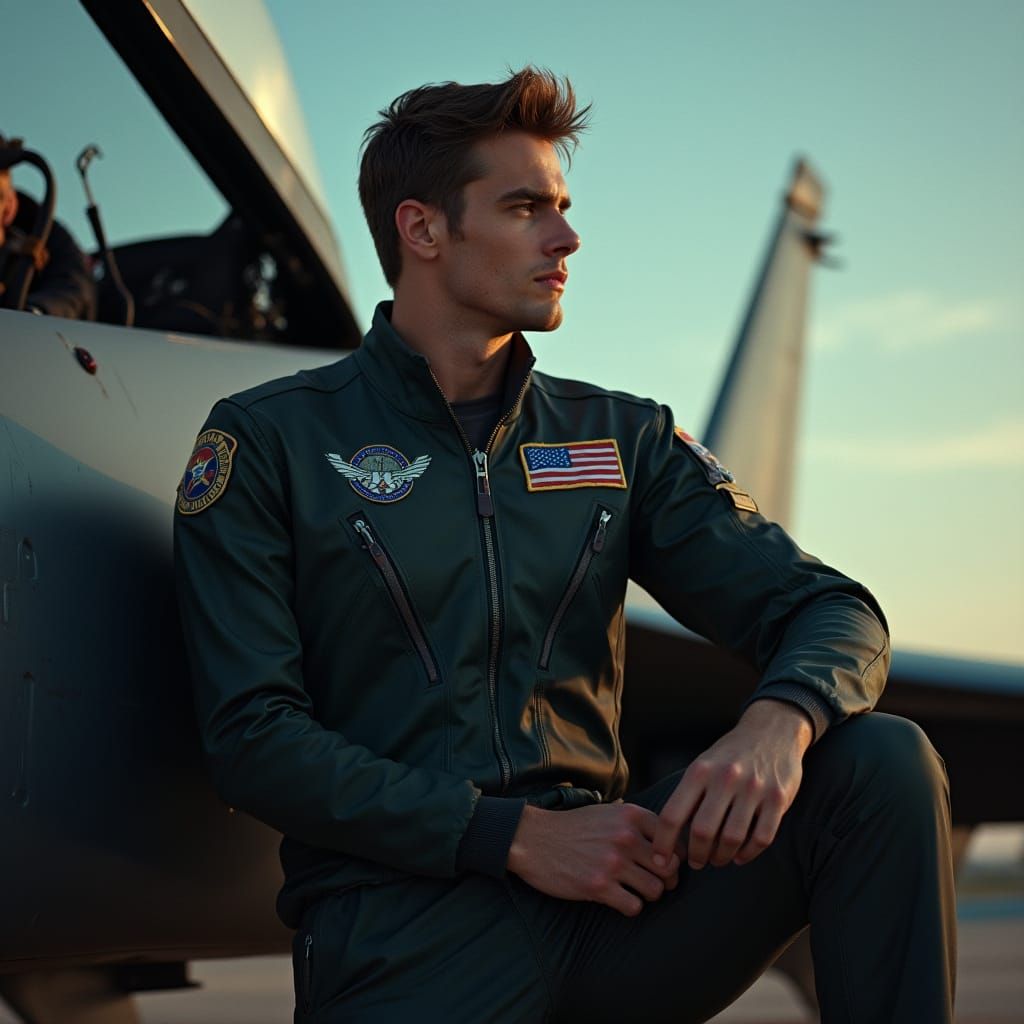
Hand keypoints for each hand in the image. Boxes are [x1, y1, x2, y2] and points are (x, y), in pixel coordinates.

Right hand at [507, 801, 679, 916]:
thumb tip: (665, 833)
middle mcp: (625, 837)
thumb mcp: (605, 811)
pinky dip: (630, 906)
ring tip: (635, 891)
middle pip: (670, 868)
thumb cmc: (572, 827)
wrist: (533, 839)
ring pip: (656, 889)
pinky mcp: (598, 886)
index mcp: (630, 816)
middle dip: (666, 879)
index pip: (673, 840)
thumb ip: (634, 820)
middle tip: (654, 882)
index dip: (673, 856)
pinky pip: (634, 906)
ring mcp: (612, 862)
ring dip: (648, 895)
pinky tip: (619, 899)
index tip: (664, 864)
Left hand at [652, 700, 811, 870]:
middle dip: (696, 855)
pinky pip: (761, 838)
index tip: (661, 860)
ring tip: (717, 860)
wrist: (772, 730)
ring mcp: (753, 788)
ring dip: (721, 857)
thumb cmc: (730, 754)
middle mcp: (725, 778)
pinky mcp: (778, 798)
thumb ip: (688, 794)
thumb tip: (669, 834)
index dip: (663, 843)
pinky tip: (740, 856)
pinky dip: (748, 854)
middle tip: (696, 862)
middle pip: (702, 832)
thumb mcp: (703, 763)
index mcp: (700, 770)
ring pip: (731, 839)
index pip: (673, 814)